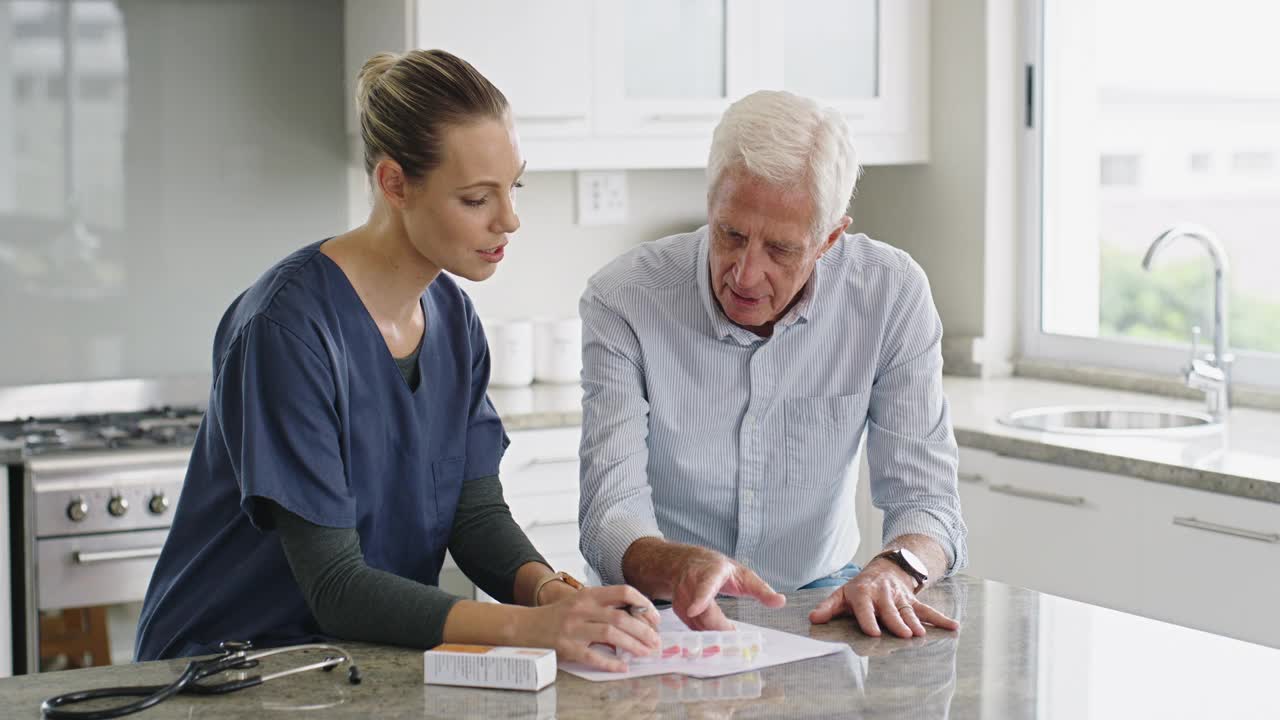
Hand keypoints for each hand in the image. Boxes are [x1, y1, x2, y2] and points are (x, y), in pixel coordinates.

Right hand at [528, 585, 661, 671]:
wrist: (526, 626)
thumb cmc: (559, 615)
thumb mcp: (581, 601)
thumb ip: (605, 605)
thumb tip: (638, 617)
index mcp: (588, 595)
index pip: (623, 592)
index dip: (643, 604)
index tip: (655, 617)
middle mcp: (582, 609)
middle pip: (621, 617)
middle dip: (644, 630)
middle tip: (656, 641)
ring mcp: (574, 629)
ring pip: (611, 635)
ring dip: (633, 645)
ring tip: (646, 652)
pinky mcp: (567, 648)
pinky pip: (593, 657)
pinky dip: (611, 663)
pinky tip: (623, 667)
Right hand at [670, 547, 786, 630]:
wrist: (687, 562)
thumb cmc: (718, 568)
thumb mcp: (743, 574)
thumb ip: (762, 589)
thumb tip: (781, 601)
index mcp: (711, 571)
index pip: (705, 585)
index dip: (699, 598)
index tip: (694, 611)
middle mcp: (692, 581)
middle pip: (702, 612)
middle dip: (718, 627)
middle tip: (734, 635)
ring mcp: (681, 594)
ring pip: (696, 622)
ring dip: (712, 631)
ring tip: (727, 632)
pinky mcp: (677, 607)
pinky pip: (692, 626)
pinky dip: (704, 631)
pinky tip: (713, 630)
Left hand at [807, 559, 957, 637]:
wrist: (883, 570)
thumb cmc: (858, 589)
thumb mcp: (840, 595)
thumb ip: (827, 608)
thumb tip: (813, 619)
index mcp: (863, 594)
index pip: (865, 609)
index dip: (869, 620)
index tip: (874, 633)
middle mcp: (883, 595)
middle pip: (890, 611)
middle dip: (896, 623)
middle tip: (903, 635)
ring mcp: (900, 598)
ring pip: (909, 611)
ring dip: (915, 623)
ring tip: (921, 635)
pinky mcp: (913, 601)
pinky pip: (928, 610)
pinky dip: (941, 619)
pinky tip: (953, 627)